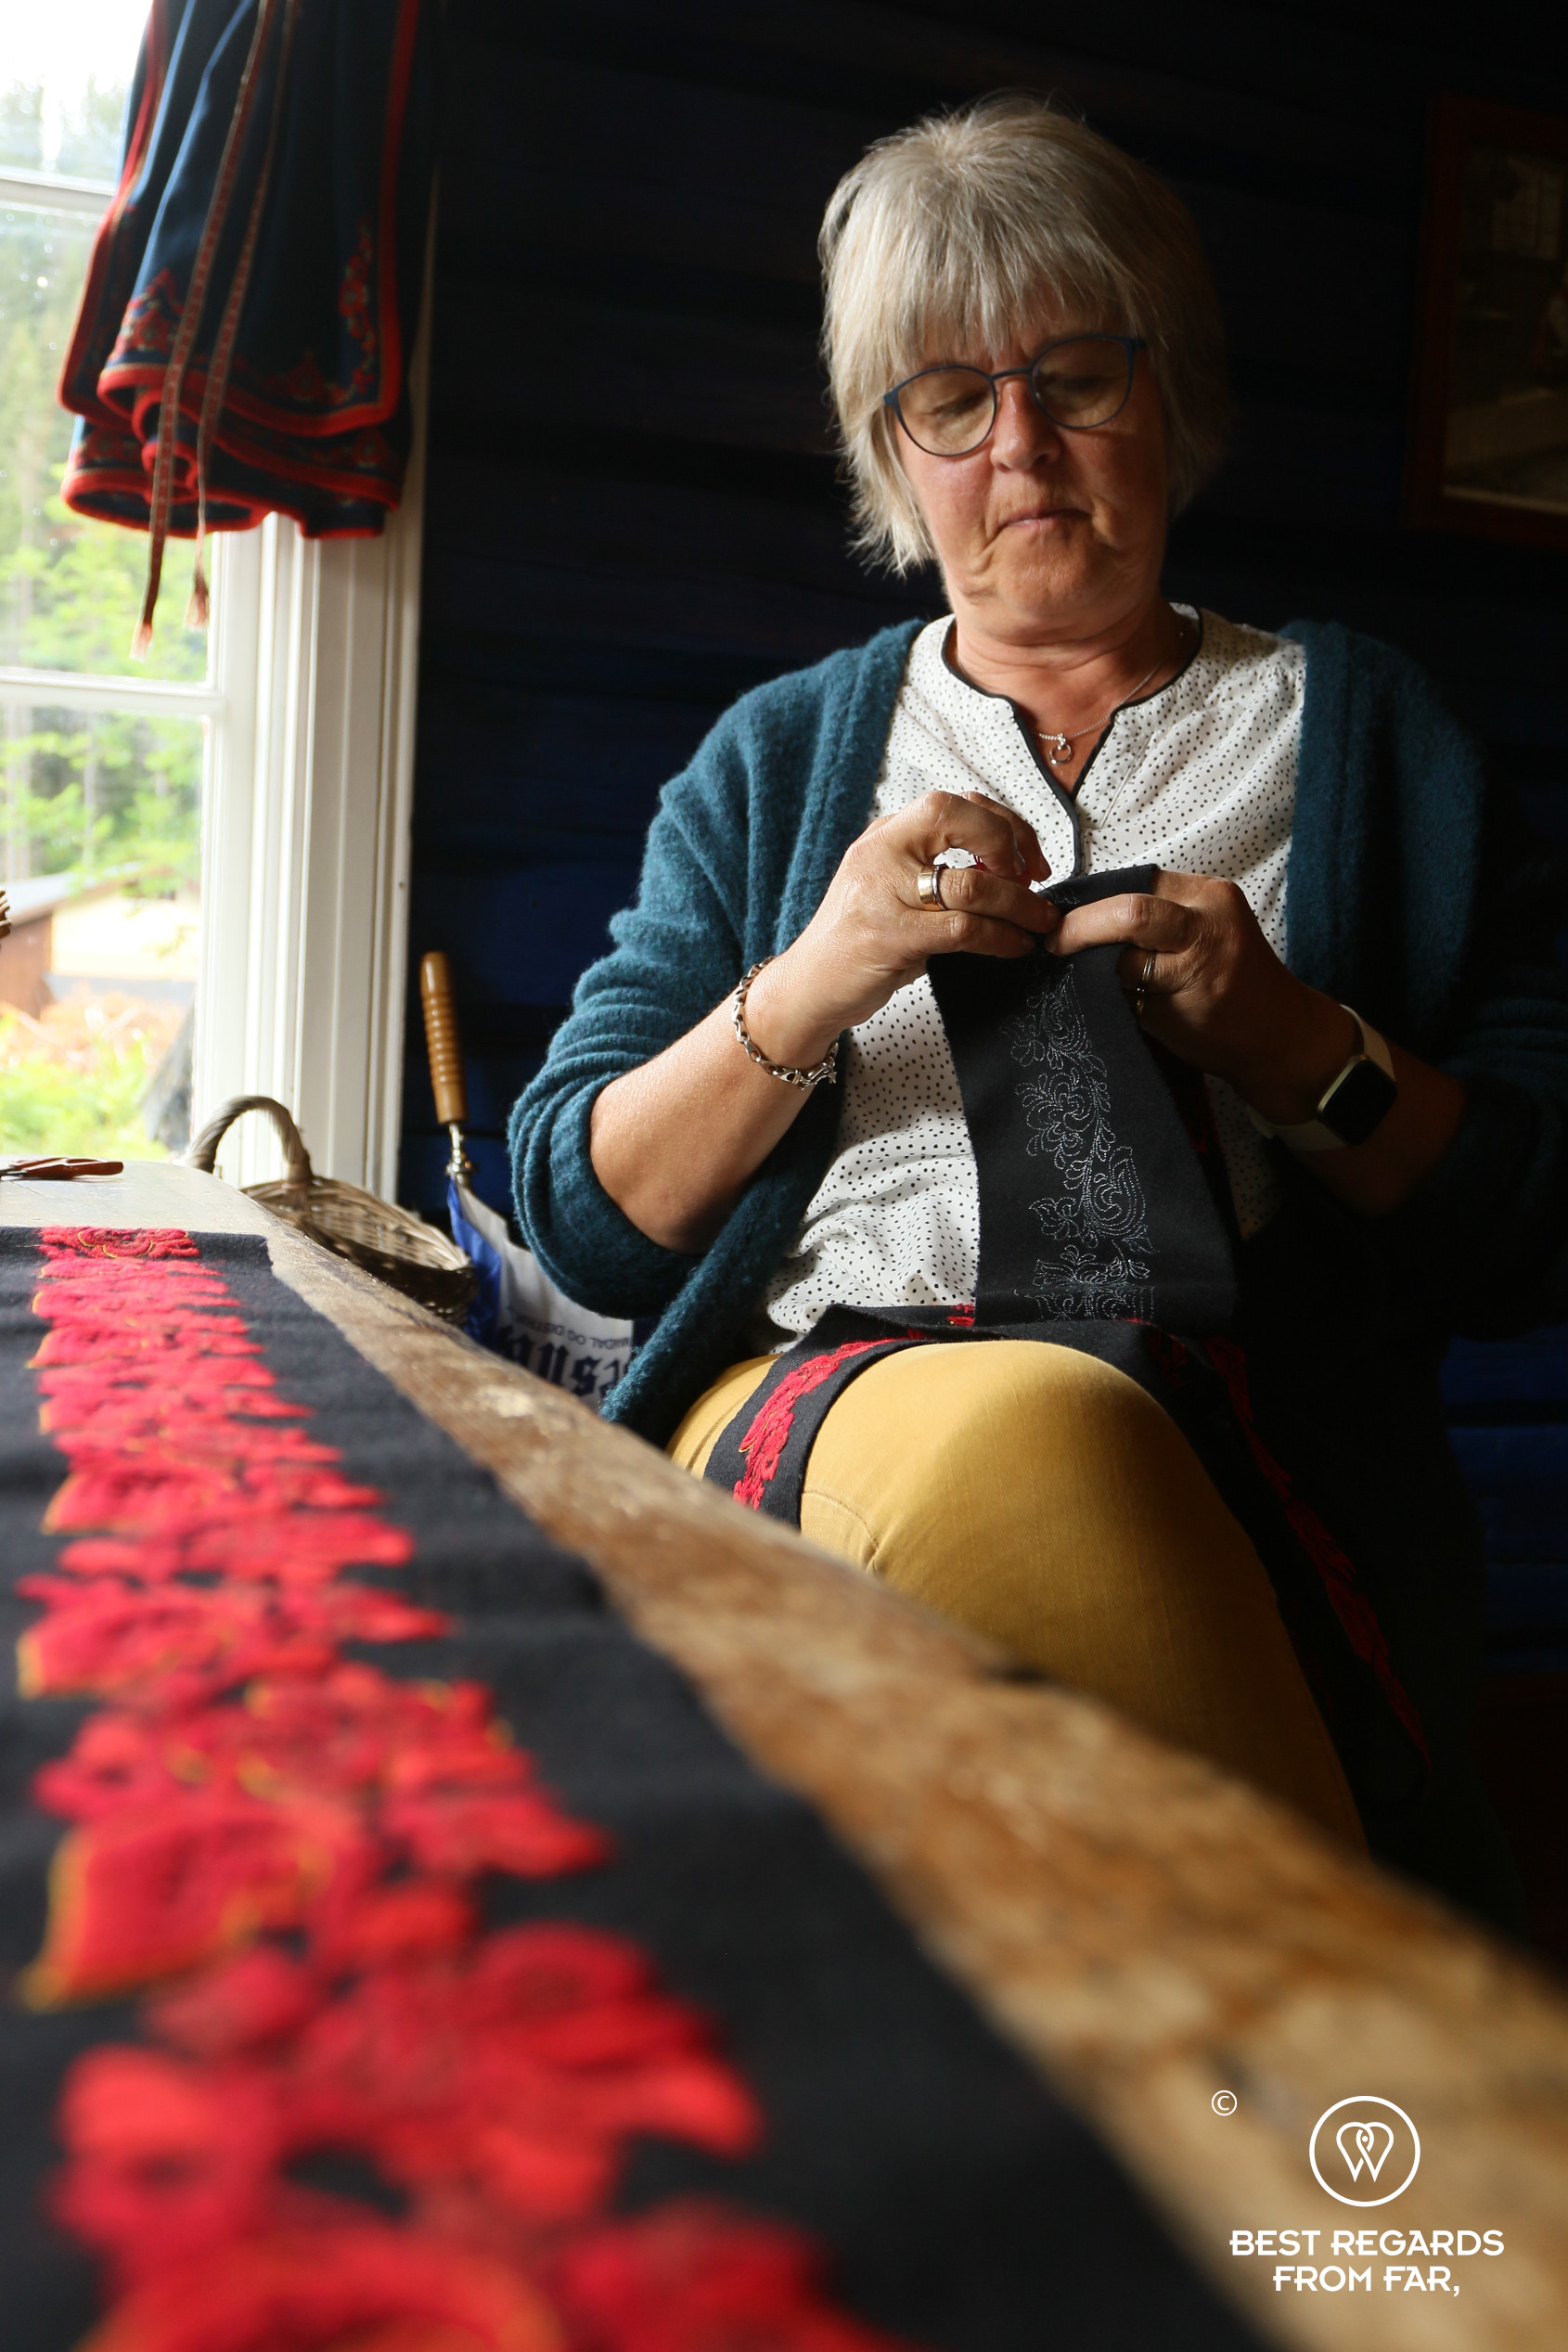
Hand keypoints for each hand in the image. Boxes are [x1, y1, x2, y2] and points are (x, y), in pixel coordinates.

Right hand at [744, 789, 1057, 1067]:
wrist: (807, 988)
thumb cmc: (859, 943)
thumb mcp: (894, 891)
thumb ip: (939, 871)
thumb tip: (1010, 873)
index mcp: (886, 835)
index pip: (954, 802)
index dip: (1002, 823)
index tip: (1026, 858)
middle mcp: (881, 852)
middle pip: (959, 818)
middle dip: (1012, 847)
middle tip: (1035, 882)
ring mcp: (882, 893)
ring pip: (971, 883)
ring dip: (1020, 905)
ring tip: (1041, 923)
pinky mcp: (890, 936)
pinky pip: (964, 929)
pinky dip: (1002, 938)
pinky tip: (1016, 946)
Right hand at [1048, 870, 1357, 1124]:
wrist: (1280, 1031)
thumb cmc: (1223, 1037)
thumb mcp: (1160, 1018)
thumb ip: (1120, 982)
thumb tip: (1075, 960)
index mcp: (1205, 946)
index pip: (1129, 922)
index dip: (1081, 933)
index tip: (1052, 948)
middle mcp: (1215, 909)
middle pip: (1134, 896)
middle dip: (1089, 916)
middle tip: (1058, 938)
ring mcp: (1217, 893)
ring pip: (1143, 886)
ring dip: (1109, 907)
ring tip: (1080, 931)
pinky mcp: (1215, 891)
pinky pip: (1159, 889)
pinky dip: (1131, 904)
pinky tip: (1110, 924)